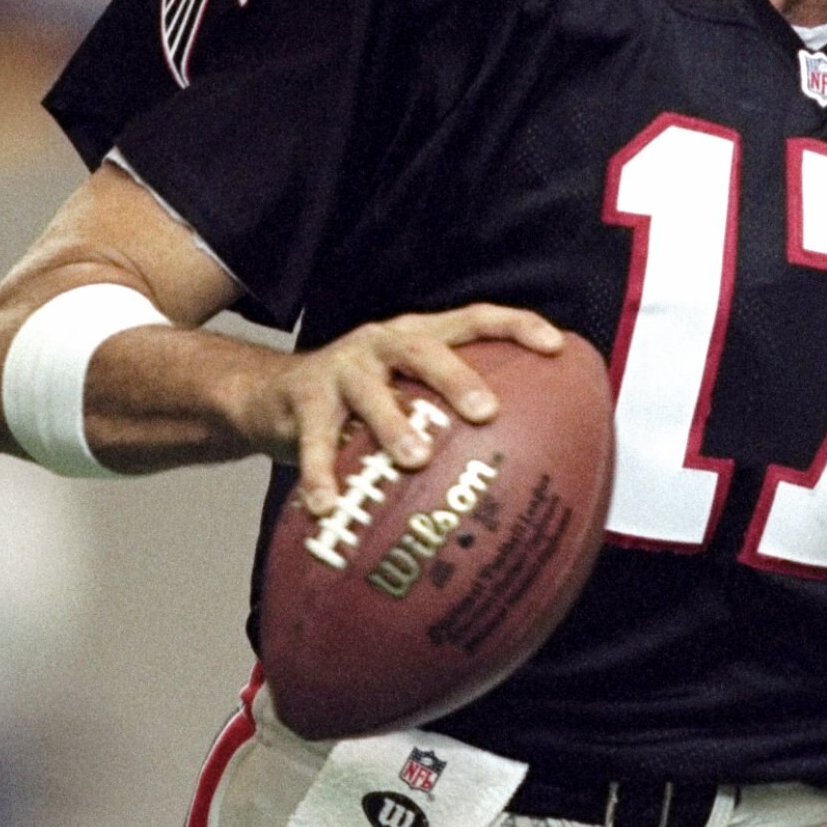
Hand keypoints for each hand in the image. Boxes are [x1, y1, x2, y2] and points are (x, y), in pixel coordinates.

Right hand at [251, 306, 564, 511]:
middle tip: (486, 413)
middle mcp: (381, 344)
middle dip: (456, 378)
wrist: (271, 395)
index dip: (515, 326)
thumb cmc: (361, 403)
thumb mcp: (406, 395)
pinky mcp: (303, 400)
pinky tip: (328, 506)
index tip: (555, 347)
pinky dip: (321, 473)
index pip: (474, 319)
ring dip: (393, 425)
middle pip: (422, 350)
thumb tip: (526, 468)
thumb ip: (450, 416)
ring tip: (416, 460)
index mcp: (417, 337)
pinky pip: (314, 439)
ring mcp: (341, 369)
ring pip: (369, 392)